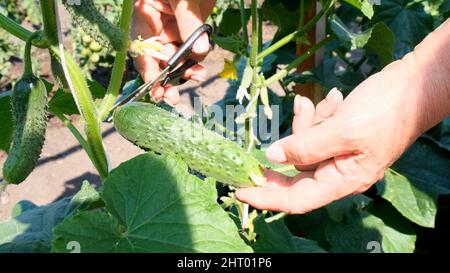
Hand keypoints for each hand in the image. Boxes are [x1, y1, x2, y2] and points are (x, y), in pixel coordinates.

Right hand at [132, 0, 214, 104]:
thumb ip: (189, 23)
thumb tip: (198, 53)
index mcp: (144, 15)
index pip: (141, 48)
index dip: (147, 69)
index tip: (156, 86)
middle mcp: (155, 27)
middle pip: (155, 60)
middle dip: (163, 80)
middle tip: (171, 98)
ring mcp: (172, 31)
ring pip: (173, 61)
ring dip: (182, 73)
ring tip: (196, 77)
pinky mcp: (188, 33)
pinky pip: (188, 55)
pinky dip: (194, 64)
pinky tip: (200, 68)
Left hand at [236, 59, 425, 213]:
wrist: (416, 84)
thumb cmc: (387, 110)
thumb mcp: (343, 130)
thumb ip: (306, 146)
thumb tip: (272, 158)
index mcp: (343, 180)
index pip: (296, 200)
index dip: (266, 197)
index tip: (239, 190)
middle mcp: (340, 171)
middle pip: (296, 170)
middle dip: (284, 150)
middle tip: (261, 142)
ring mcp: (341, 152)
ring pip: (305, 144)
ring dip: (306, 122)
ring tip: (318, 102)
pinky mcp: (341, 135)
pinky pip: (317, 129)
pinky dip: (319, 114)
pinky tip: (335, 99)